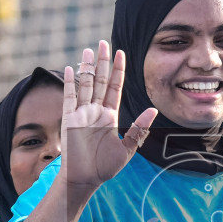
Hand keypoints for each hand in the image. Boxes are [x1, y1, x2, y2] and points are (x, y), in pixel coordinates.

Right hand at [61, 41, 154, 192]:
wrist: (85, 179)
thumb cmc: (105, 167)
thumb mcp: (127, 148)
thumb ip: (138, 129)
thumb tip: (153, 110)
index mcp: (110, 116)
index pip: (115, 87)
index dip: (118, 70)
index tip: (121, 52)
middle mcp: (96, 112)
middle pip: (100, 81)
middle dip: (103, 62)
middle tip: (104, 42)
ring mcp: (81, 114)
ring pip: (85, 85)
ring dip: (87, 68)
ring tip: (89, 50)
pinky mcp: (69, 120)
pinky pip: (69, 98)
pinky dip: (69, 83)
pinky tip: (69, 69)